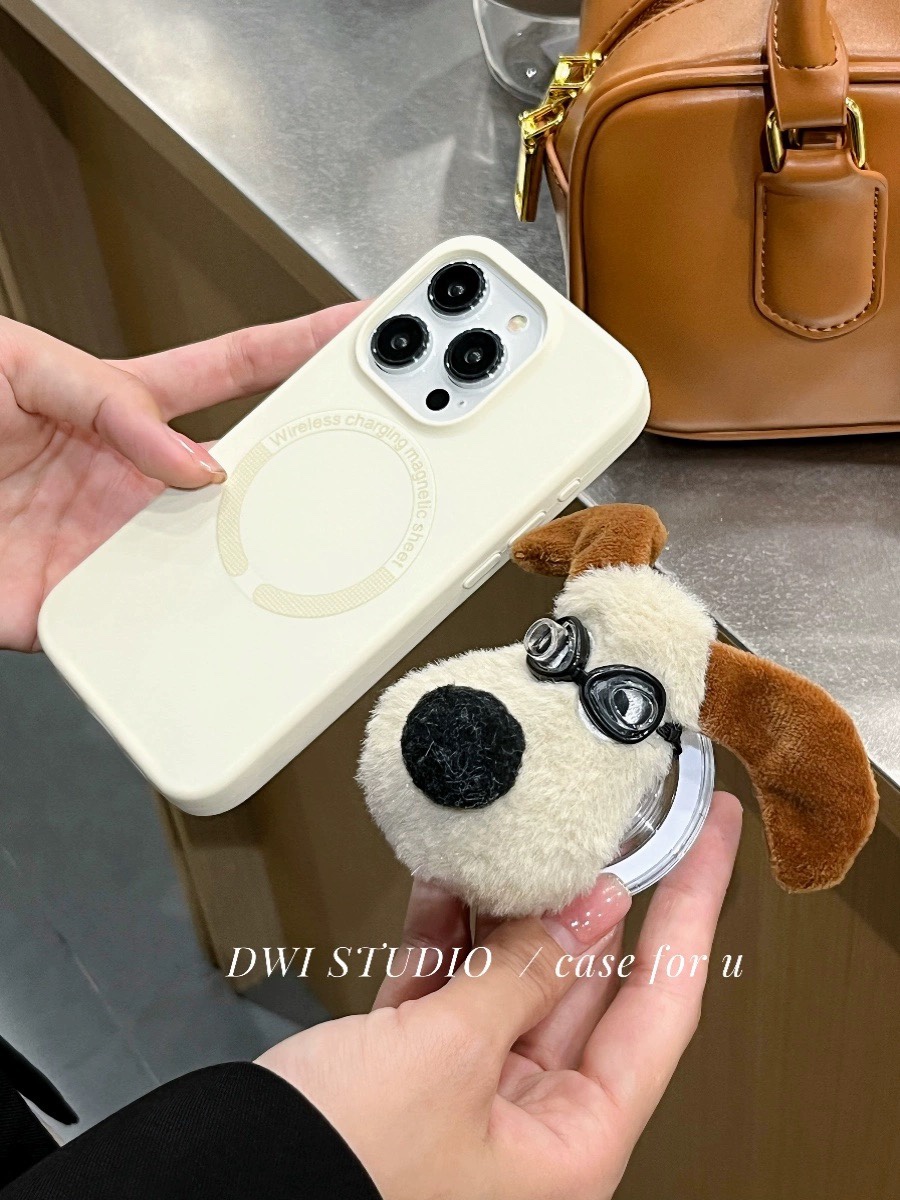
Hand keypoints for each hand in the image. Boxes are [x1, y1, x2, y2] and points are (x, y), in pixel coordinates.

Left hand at [0, 303, 364, 649]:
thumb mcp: (17, 368)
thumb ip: (106, 399)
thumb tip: (189, 463)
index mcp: (123, 410)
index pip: (231, 371)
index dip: (297, 346)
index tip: (357, 331)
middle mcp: (133, 481)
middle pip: (244, 476)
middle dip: (310, 464)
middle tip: (368, 452)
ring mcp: (114, 545)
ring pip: (214, 560)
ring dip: (258, 563)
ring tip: (305, 554)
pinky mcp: (81, 608)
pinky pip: (148, 628)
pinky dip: (184, 636)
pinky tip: (218, 628)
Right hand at [258, 791, 741, 1199]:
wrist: (208, 1191)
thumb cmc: (329, 1175)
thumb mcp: (444, 1060)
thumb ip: (523, 975)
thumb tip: (593, 906)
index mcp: (569, 1149)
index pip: (663, 1006)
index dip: (694, 909)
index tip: (712, 836)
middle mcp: (529, 1127)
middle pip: (580, 984)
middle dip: (578, 899)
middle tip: (594, 821)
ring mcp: (468, 1098)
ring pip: (508, 979)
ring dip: (501, 909)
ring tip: (511, 838)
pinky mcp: (409, 1075)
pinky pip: (446, 989)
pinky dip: (443, 935)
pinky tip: (446, 880)